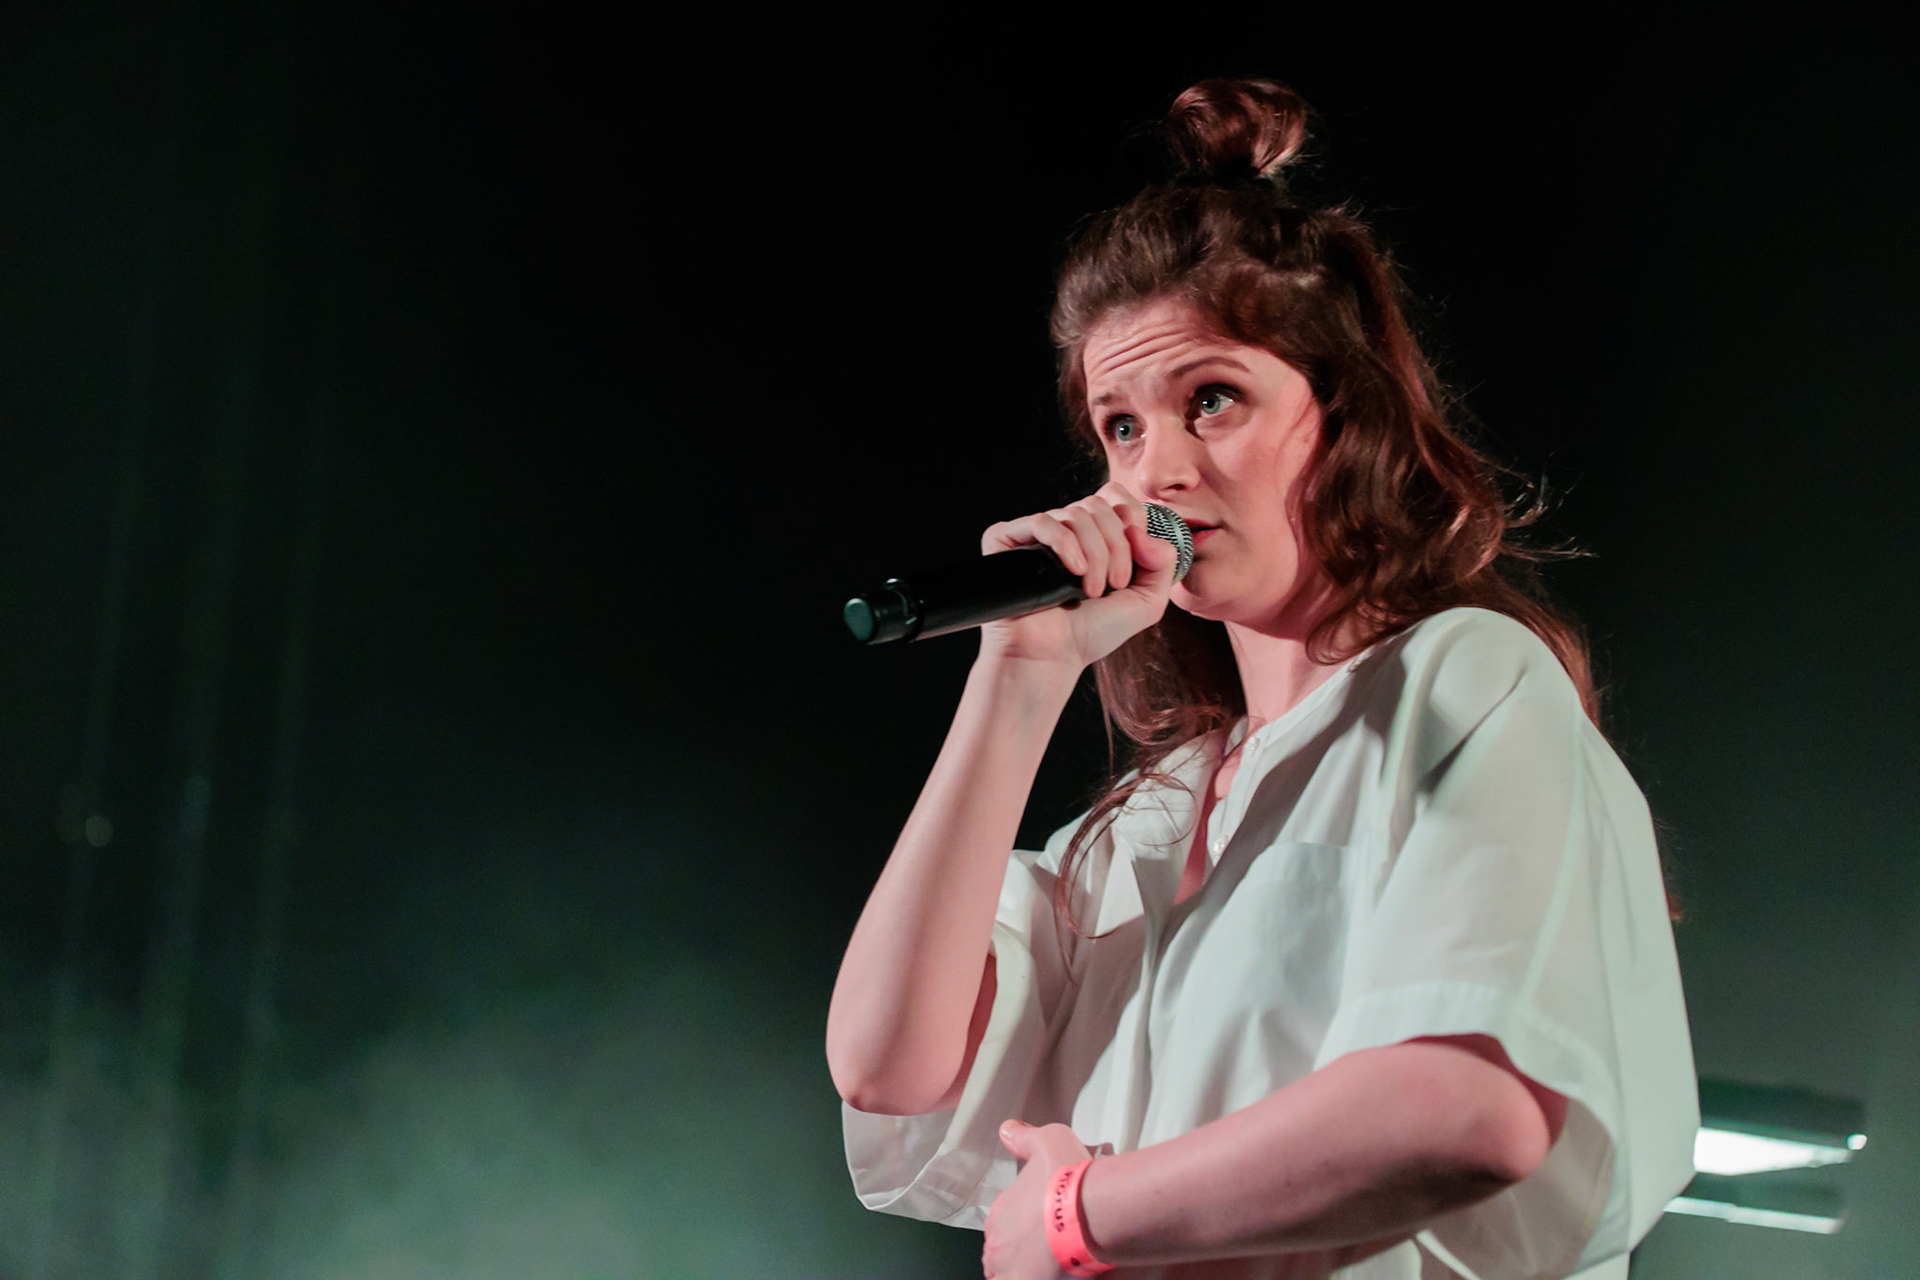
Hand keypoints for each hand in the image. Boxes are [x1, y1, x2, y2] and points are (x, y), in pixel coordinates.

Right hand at [976, 482, 1177, 670]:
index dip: (1132, 516)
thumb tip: (1143, 530)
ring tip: (1092, 590)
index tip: (1138, 554)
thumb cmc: (1092, 632)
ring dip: (1095, 553)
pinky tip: (1072, 572)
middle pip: (1099, 506)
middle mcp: (1065, 530)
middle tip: (1115, 584)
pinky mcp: (1007, 540)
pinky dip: (1064, 544)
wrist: (1052, 658)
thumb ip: (1163, 563)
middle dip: (1116, 546)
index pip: (1115, 497)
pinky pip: (1041, 521)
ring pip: (1075, 514)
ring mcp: (1036, 535)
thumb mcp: (1146, 601)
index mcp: (1095, 535)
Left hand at [981, 1118, 1094, 1279]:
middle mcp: (1000, 1239)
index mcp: (1003, 1209)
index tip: (1039, 1222)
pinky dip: (1019, 1279)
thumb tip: (1008, 1130)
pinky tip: (1040, 1275)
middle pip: (1001, 1248)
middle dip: (1017, 1247)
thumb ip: (1025, 1138)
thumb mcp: (1047, 1140)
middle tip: (1044, 1245)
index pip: (1001, 1221)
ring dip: (1016, 1267)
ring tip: (1041, 1263)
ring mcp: (1010, 1265)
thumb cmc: (1071, 1179)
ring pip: (1003, 1271)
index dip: (1020, 1222)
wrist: (1091, 1210)